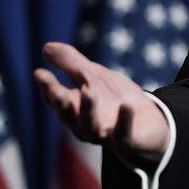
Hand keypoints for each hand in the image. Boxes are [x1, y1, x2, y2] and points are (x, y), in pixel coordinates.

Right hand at [34, 42, 169, 162]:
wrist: (148, 123)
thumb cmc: (115, 98)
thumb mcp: (95, 77)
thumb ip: (73, 64)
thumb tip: (46, 47)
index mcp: (74, 109)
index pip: (56, 99)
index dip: (47, 87)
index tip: (39, 73)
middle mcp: (84, 126)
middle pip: (69, 116)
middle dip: (62, 104)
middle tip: (57, 91)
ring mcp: (104, 136)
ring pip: (91, 127)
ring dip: (88, 110)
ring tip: (88, 90)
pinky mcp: (127, 142)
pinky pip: (123, 135)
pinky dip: (124, 121)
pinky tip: (126, 106)